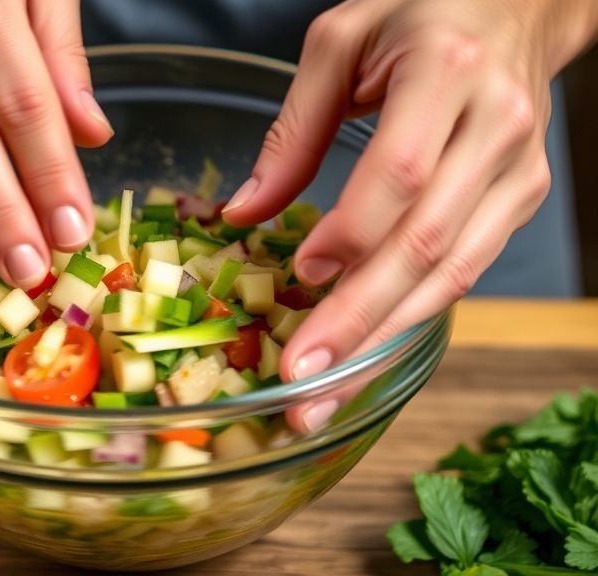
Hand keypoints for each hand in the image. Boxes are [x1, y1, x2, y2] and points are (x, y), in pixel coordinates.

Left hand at [221, 0, 597, 430]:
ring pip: (452, 274)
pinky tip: (368, 353)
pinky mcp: (520, 201)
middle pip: (426, 243)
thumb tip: (242, 216)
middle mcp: (496, 129)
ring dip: (384, 340)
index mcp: (446, 74)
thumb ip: (291, 131)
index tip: (300, 276)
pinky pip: (464, 271)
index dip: (350, 234)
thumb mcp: (338, 43)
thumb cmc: (417, 16)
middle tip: (302, 382)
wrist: (516, 7)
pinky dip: (412, 317)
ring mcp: (517, 172)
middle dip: (359, 321)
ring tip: (327, 393)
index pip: (400, 174)